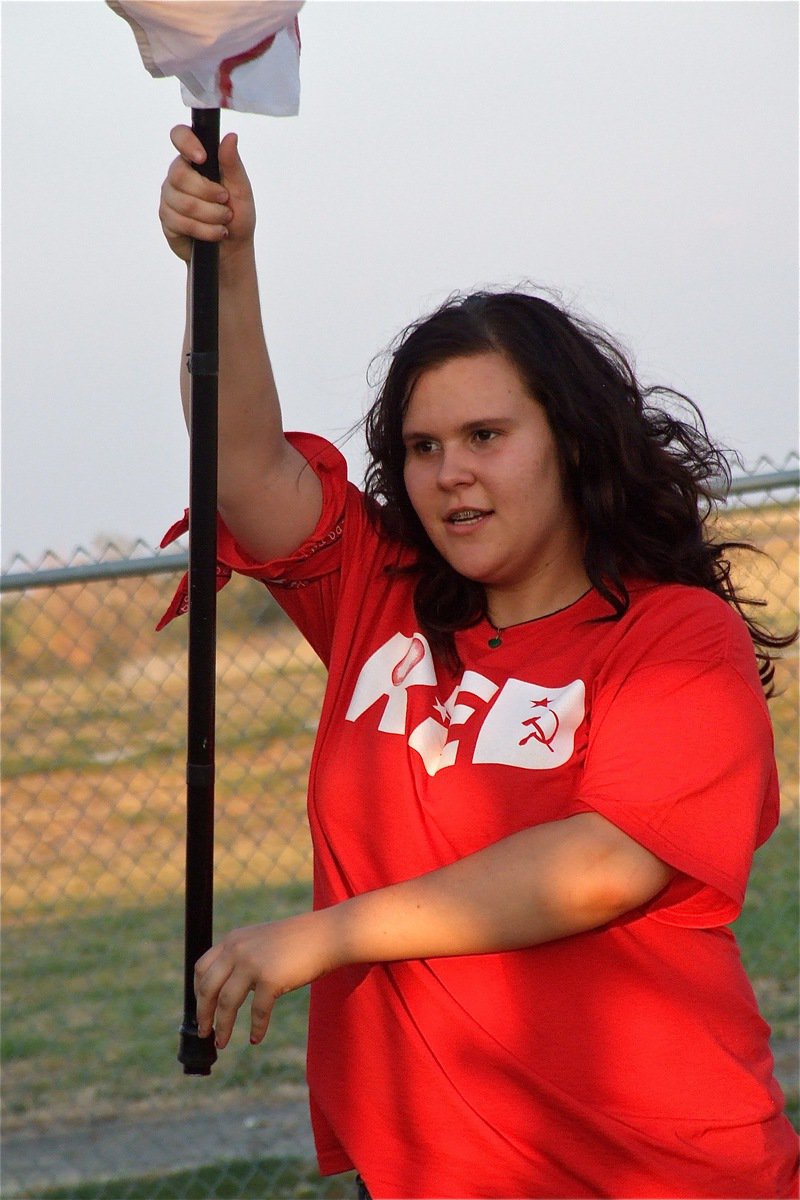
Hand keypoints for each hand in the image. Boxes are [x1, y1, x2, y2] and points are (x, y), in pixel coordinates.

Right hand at [159, 125, 256, 263]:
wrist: (232, 249)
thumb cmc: (238, 216)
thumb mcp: (241, 189)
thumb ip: (232, 164)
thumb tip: (230, 136)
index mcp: (195, 160)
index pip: (179, 136)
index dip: (186, 143)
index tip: (202, 158)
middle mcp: (178, 175)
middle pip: (179, 175)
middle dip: (208, 192)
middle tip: (225, 201)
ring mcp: (169, 197)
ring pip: (183, 202)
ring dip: (211, 215)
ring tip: (224, 221)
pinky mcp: (167, 219)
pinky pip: (180, 222)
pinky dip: (204, 230)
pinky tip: (215, 233)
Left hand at [194, 910, 340, 1048]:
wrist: (329, 934)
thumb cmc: (300, 941)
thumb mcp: (263, 941)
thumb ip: (244, 956)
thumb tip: (228, 988)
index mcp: (234, 939)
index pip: (202, 968)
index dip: (198, 992)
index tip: (202, 1009)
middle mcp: (238, 949)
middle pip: (208, 988)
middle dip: (203, 1013)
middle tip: (205, 1032)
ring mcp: (253, 963)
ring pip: (226, 1003)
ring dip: (222, 1027)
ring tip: (222, 1043)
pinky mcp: (271, 978)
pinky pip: (257, 1012)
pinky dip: (256, 1028)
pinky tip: (256, 1039)